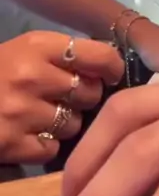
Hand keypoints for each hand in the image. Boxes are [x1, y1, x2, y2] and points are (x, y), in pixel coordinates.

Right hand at [0, 31, 122, 164]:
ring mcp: (21, 111)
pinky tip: (30, 134)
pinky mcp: (11, 143)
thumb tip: (108, 65)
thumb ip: (64, 54)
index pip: (98, 55)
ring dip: (65, 123)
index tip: (111, 74)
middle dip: (84, 97)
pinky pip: (51, 150)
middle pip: (89, 93)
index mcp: (38, 45)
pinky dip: (45, 145)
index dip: (111, 67)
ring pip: (73, 124)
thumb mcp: (27, 49)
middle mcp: (32, 76)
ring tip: (45, 116)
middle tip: (70, 97)